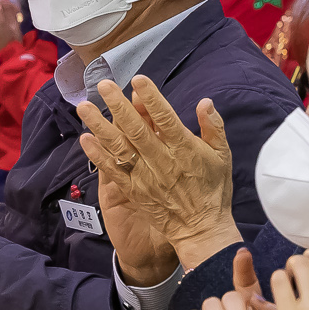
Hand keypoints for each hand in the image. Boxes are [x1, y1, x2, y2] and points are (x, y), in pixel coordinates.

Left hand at [74, 76, 237, 272]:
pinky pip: (113, 172)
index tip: (138, 80)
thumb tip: (205, 102)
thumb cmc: (214, 190)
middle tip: (103, 85)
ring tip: (85, 107)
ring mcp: (146, 178)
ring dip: (101, 127)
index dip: (152, 99)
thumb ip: (213, 128)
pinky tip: (85, 139)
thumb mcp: (223, 157)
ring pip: (120, 148)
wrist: (201, 229)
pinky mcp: (134, 192)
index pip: (166, 119)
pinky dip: (98, 155)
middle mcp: (162, 162)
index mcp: (185, 150)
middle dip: (119, 106)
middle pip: (137, 130)